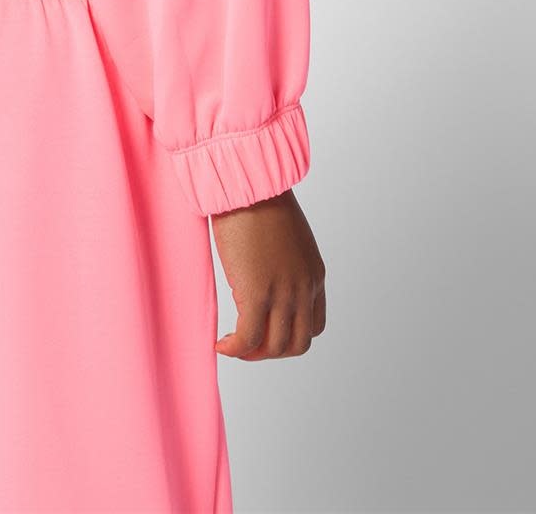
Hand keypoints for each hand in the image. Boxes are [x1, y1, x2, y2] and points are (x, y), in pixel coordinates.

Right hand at [210, 188, 325, 359]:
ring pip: (274, 347)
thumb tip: (262, 275)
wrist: (248, 181)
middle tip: (247, 344)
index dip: (289, 335)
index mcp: (314, 275)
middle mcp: (304, 288)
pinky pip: (248, 338)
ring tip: (232, 344)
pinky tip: (221, 344)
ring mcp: (283, 293)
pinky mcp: (257, 293)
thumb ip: (283, 263)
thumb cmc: (258, 199)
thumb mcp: (284, 237)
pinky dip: (234, 348)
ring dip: (252, 353)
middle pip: (297, 343)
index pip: (314, 325)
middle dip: (272, 351)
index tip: (266, 330)